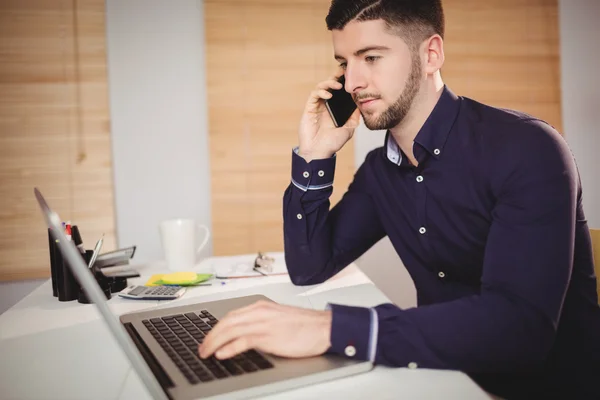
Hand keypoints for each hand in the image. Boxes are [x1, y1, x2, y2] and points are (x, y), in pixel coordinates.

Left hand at [198, 300, 331, 359]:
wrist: (324, 327)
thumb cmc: (306, 326)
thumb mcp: (279, 319)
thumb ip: (263, 323)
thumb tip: (247, 335)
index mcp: (261, 307)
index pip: (231, 316)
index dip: (216, 328)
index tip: (209, 338)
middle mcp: (260, 312)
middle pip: (226, 322)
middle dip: (210, 335)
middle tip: (201, 347)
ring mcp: (264, 323)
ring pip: (230, 330)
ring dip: (214, 342)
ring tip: (205, 352)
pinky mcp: (270, 336)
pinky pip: (243, 340)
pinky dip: (230, 347)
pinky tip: (221, 354)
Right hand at [298, 74, 360, 162]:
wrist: (320, 152)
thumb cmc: (333, 142)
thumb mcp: (350, 127)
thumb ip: (355, 115)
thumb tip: (362, 102)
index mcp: (336, 108)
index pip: (340, 91)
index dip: (344, 81)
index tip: (352, 74)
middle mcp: (326, 105)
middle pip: (330, 85)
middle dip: (337, 77)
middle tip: (344, 71)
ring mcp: (318, 105)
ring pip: (321, 87)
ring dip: (329, 83)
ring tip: (338, 85)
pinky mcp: (310, 108)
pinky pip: (314, 95)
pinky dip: (321, 92)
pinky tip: (329, 95)